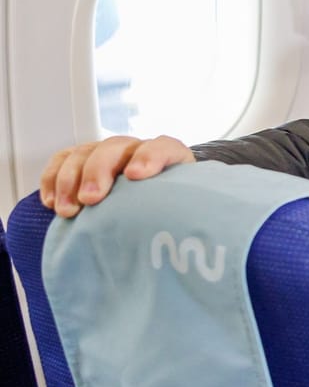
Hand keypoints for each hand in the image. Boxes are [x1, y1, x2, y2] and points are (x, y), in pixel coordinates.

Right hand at [39, 136, 193, 216]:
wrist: (154, 208)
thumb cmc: (167, 211)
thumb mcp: (178, 212)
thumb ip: (176, 214)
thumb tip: (167, 238)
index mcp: (167, 159)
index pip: (163, 148)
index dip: (150, 157)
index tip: (136, 176)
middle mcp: (135, 151)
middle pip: (114, 149)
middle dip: (98, 172)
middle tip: (90, 199)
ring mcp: (107, 153)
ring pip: (84, 154)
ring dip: (70, 181)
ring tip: (67, 210)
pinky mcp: (82, 160)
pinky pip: (62, 160)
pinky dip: (53, 179)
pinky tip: (51, 202)